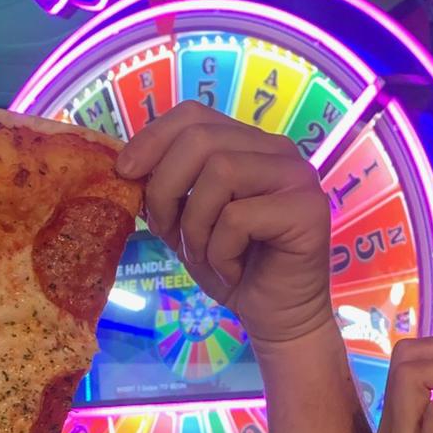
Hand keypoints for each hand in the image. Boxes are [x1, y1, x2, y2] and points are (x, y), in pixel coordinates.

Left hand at [116, 101, 330, 344]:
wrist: (276, 318)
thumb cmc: (232, 268)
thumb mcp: (186, 222)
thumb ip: (167, 189)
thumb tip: (125, 166)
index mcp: (248, 145)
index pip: (194, 114)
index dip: (153, 138)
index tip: (125, 173)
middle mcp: (277, 151)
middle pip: (202, 139)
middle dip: (166, 187)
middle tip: (164, 231)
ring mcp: (296, 176)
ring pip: (220, 173)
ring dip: (195, 225)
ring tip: (204, 256)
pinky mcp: (307, 209)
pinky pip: (239, 217)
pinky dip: (221, 252)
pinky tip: (232, 272)